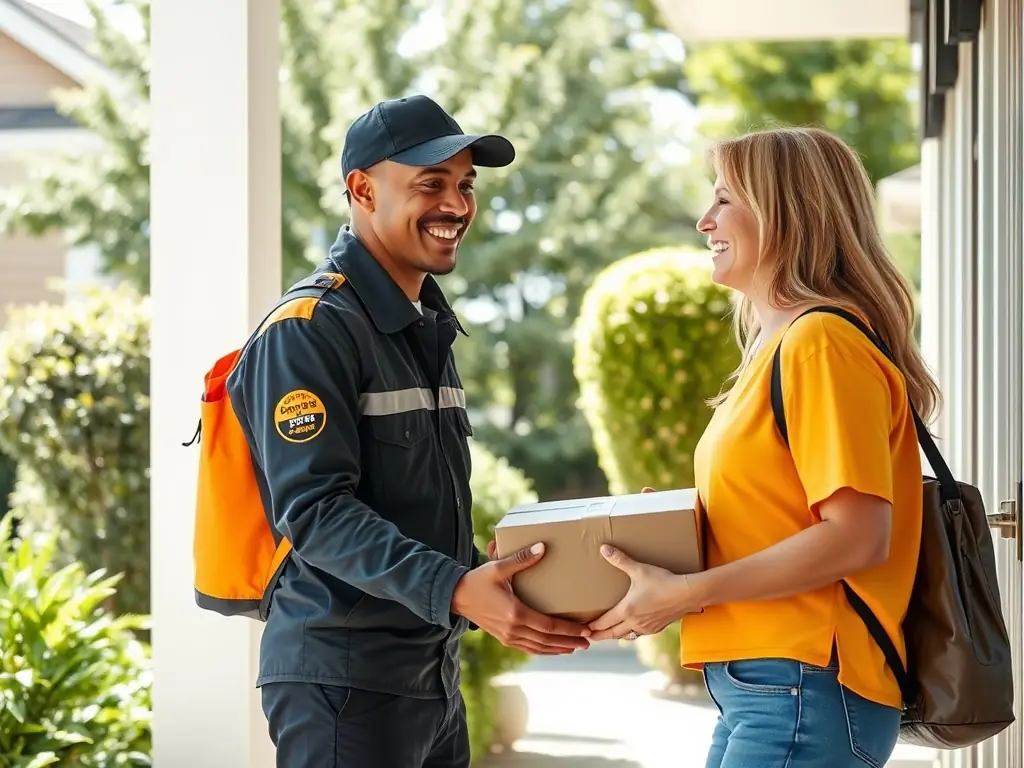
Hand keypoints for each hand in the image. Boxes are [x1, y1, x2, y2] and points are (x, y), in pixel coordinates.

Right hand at [452, 542, 591, 654]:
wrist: (456, 596)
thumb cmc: (478, 580)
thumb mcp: (498, 567)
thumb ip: (520, 559)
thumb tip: (542, 547)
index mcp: (515, 613)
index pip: (549, 626)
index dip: (569, 629)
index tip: (586, 629)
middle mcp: (513, 629)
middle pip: (547, 640)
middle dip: (570, 641)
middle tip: (589, 641)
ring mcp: (508, 637)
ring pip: (539, 648)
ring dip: (559, 648)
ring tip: (577, 647)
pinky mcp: (504, 638)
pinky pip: (529, 648)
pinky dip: (544, 650)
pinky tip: (555, 649)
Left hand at [587, 544, 700, 640]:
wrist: (687, 594)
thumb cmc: (662, 582)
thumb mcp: (639, 569)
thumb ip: (620, 560)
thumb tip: (604, 548)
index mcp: (627, 610)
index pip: (605, 622)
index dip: (593, 627)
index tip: (585, 630)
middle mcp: (635, 622)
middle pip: (612, 634)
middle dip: (600, 636)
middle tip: (590, 637)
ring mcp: (646, 627)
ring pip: (626, 636)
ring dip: (615, 635)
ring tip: (608, 634)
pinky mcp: (657, 628)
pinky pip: (639, 634)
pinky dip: (630, 633)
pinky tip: (631, 629)